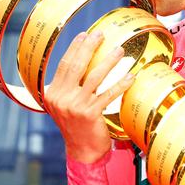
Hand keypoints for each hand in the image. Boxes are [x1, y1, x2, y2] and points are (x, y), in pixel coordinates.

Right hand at [44, 31, 134, 163]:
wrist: (82, 151)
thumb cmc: (77, 126)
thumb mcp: (65, 105)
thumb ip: (68, 87)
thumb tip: (81, 61)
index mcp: (53, 93)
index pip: (64, 65)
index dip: (75, 48)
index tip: (85, 34)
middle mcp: (61, 98)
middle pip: (77, 66)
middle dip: (90, 47)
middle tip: (101, 34)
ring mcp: (75, 106)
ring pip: (95, 77)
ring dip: (109, 61)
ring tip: (119, 50)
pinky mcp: (90, 114)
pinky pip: (108, 94)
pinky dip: (121, 83)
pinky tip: (130, 76)